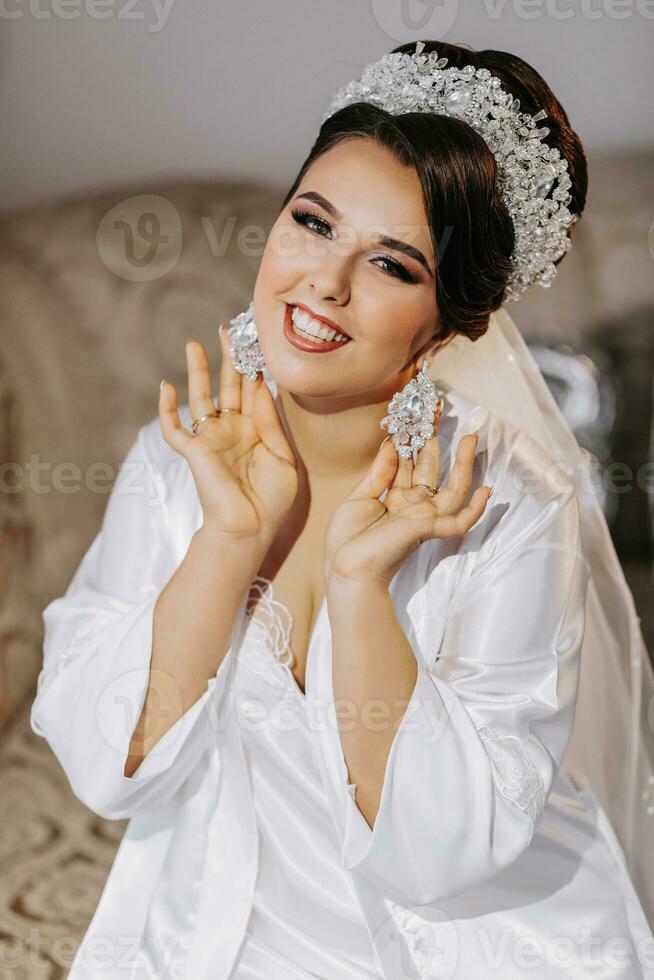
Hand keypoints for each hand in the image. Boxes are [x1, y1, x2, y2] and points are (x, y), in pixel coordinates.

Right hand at [159, 326, 297, 548]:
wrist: (249, 529)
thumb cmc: (271, 501)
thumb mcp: (283, 459)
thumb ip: (271, 423)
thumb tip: (262, 387)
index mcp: (256, 431)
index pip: (254, 391)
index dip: (256, 367)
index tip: (260, 341)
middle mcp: (232, 430)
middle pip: (228, 385)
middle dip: (229, 358)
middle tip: (229, 328)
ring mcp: (211, 439)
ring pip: (202, 397)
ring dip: (198, 371)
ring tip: (196, 343)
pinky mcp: (194, 451)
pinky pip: (173, 428)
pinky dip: (166, 408)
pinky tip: (166, 386)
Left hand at [323, 415, 491, 588]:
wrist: (344, 570)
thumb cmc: (348, 540)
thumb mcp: (360, 497)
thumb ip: (379, 472)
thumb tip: (393, 443)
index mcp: (398, 497)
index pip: (411, 461)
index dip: (415, 436)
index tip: (419, 411)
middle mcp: (414, 505)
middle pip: (432, 467)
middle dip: (437, 438)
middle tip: (440, 408)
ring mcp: (423, 518)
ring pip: (453, 489)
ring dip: (464, 465)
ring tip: (470, 439)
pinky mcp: (427, 531)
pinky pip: (458, 522)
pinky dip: (474, 509)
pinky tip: (486, 490)